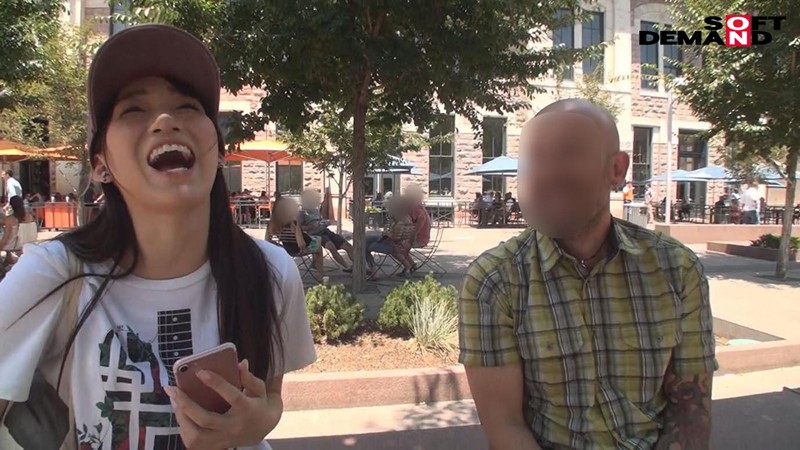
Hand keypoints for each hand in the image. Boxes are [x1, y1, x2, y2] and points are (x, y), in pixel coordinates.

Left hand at [165, 359, 281, 449]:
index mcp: (248, 410)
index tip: (200, 372)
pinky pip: (193, 442)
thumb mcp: (261, 390)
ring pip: (196, 435)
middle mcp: (234, 427)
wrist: (263, 431)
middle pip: (206, 419)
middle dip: (186, 404)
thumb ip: (250, 378)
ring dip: (182, 417)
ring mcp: (223, 439)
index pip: (233, 397)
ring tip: (174, 400)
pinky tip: (180, 413)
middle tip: (172, 388)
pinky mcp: (215, 446)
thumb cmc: (260, 406)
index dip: (217, 384)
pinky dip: (184, 427)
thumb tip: (240, 363)